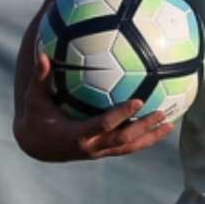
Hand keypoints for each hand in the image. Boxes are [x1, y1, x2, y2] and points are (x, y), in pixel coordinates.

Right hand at [13, 53, 174, 161]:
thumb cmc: (37, 116)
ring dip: (150, 137)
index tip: (138, 100)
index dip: (121, 114)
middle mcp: (91, 146)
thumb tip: (41, 52)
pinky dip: (145, 139)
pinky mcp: (104, 151)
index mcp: (77, 134)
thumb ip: (40, 77)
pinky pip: (128, 147)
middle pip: (123, 139)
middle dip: (143, 127)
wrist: (36, 145)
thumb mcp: (35, 98)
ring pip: (129, 147)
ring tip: (170, 124)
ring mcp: (99, 151)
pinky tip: (160, 128)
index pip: (104, 125)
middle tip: (161, 112)